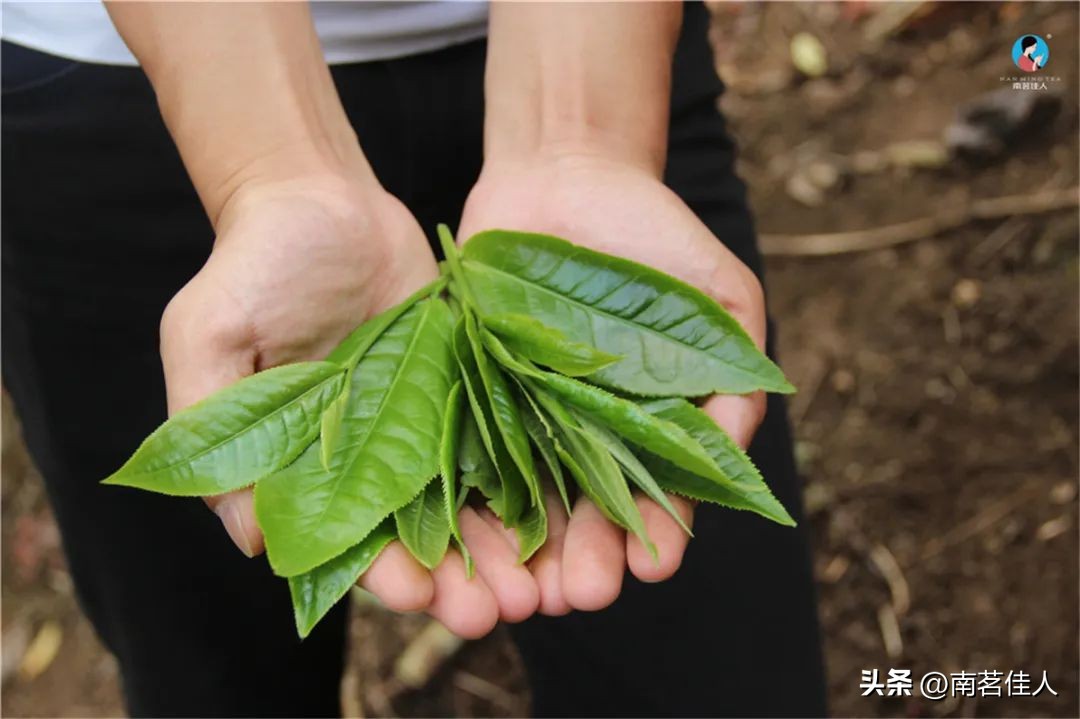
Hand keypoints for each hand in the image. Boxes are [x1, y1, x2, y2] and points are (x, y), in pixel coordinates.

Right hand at [162, 167, 540, 637]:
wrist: (320, 200)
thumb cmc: (252, 266)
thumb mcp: (209, 338)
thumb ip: (209, 428)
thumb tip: (249, 539)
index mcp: (308, 466)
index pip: (347, 540)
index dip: (380, 573)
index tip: (415, 594)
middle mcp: (370, 457)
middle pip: (422, 535)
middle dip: (459, 578)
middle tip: (500, 610)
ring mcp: (425, 422)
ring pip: (472, 501)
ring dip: (504, 547)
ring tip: (542, 583)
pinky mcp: (468, 385)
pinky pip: (504, 438)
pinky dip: (532, 478)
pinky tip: (565, 510)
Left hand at [457, 152, 768, 614]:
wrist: (565, 174)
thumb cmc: (655, 236)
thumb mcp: (721, 299)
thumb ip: (733, 378)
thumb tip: (734, 461)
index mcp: (645, 430)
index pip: (652, 501)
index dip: (655, 536)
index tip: (650, 563)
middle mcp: (579, 438)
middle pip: (582, 518)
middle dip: (584, 561)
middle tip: (581, 595)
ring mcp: (518, 420)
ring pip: (518, 504)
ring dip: (519, 556)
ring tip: (519, 596)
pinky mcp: (461, 394)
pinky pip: (455, 454)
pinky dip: (456, 501)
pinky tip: (456, 541)